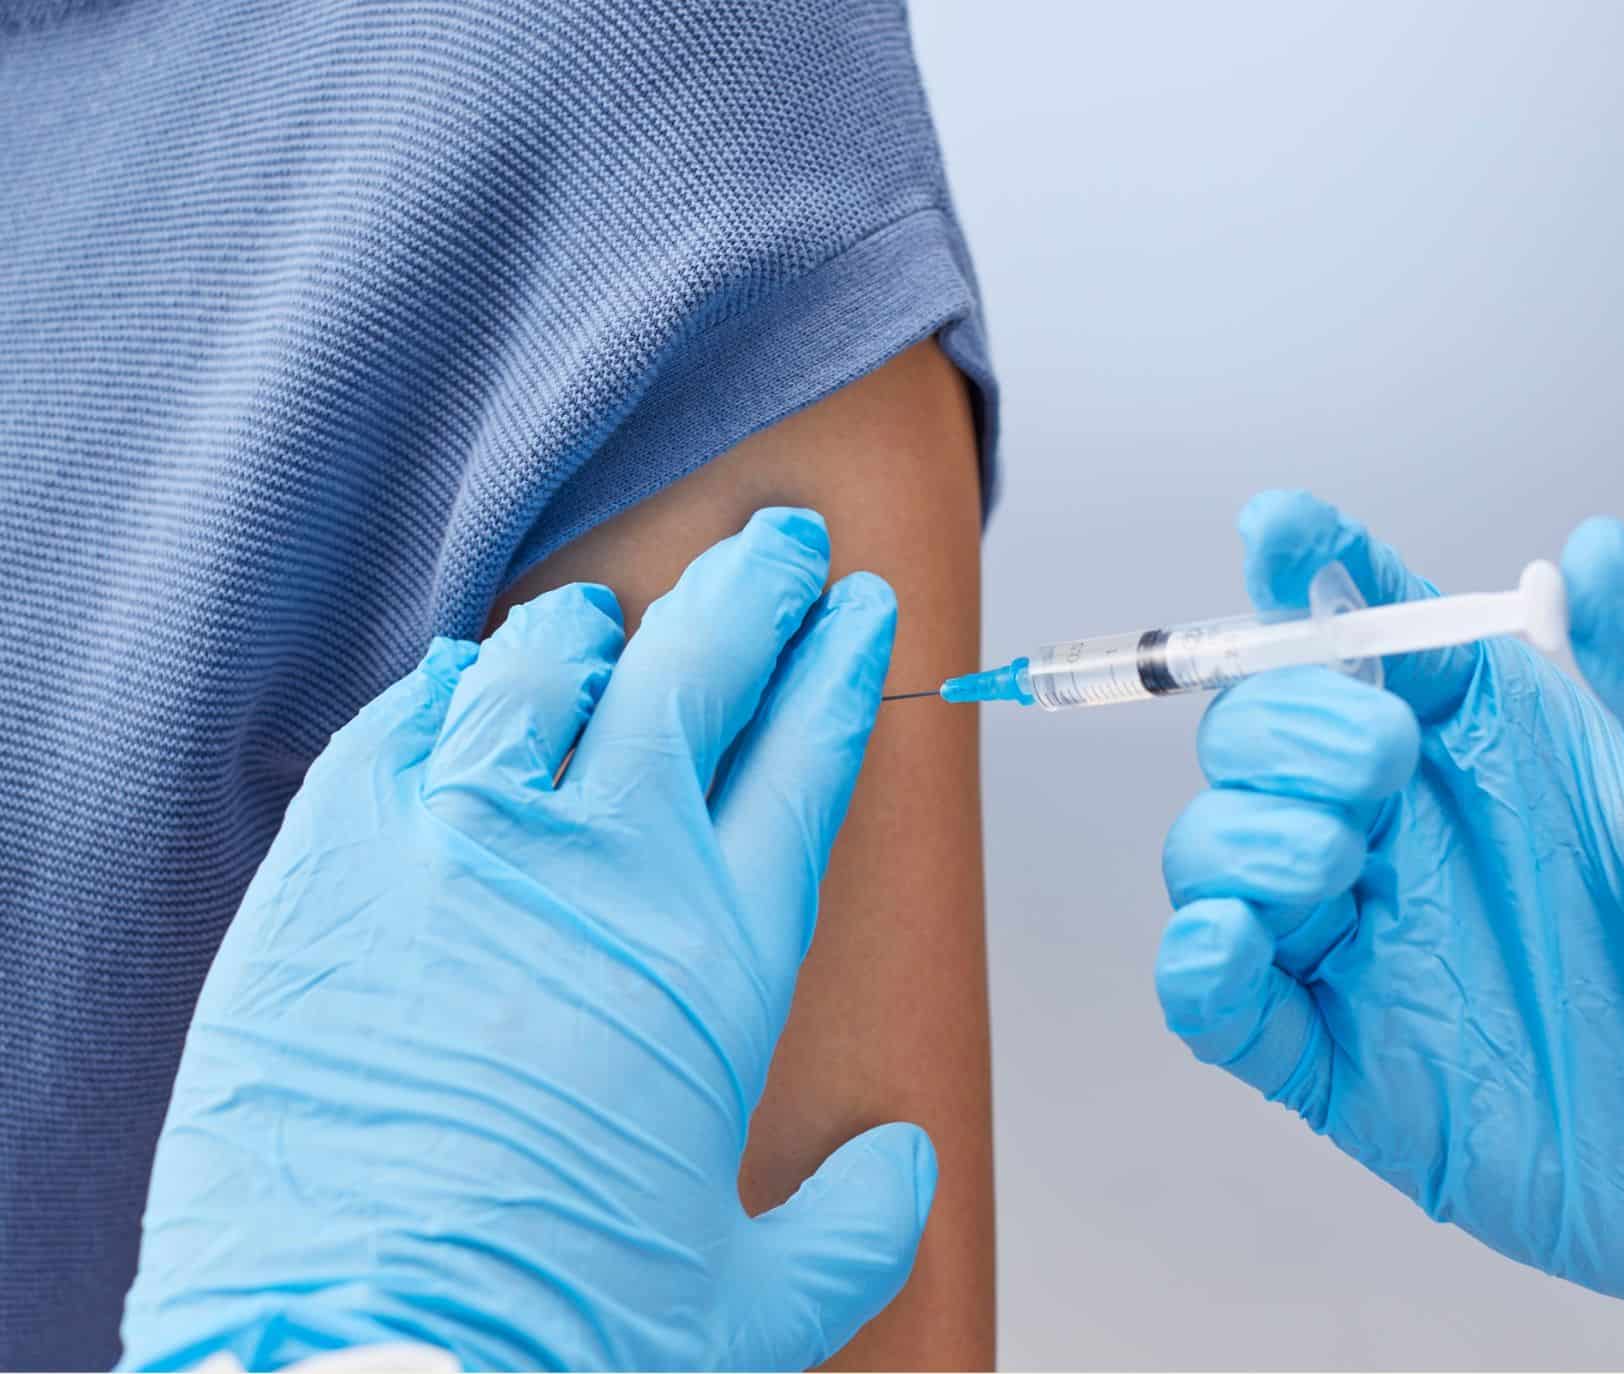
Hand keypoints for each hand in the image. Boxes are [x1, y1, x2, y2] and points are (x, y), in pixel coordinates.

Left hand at [120, 509, 933, 1370]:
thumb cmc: (554, 1334)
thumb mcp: (751, 1298)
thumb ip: (852, 1221)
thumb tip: (902, 1176)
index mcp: (720, 947)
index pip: (807, 750)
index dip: (842, 663)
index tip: (860, 610)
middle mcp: (602, 864)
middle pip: (699, 668)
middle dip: (756, 590)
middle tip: (781, 549)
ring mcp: (458, 847)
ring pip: (544, 665)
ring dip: (601, 627)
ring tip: (616, 615)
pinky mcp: (333, 867)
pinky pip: (405, 723)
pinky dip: (450, 689)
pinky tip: (464, 682)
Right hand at [1155, 491, 1623, 1369]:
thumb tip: (1599, 545)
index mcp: (1486, 750)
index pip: (1364, 633)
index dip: (1310, 573)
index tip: (1281, 530)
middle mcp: (1406, 835)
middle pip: (1260, 735)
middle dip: (1284, 725)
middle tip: (1382, 762)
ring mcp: (1366, 948)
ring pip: (1218, 853)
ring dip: (1241, 835)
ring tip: (1338, 863)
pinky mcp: (1344, 1064)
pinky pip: (1221, 1005)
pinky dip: (1197, 964)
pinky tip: (1230, 944)